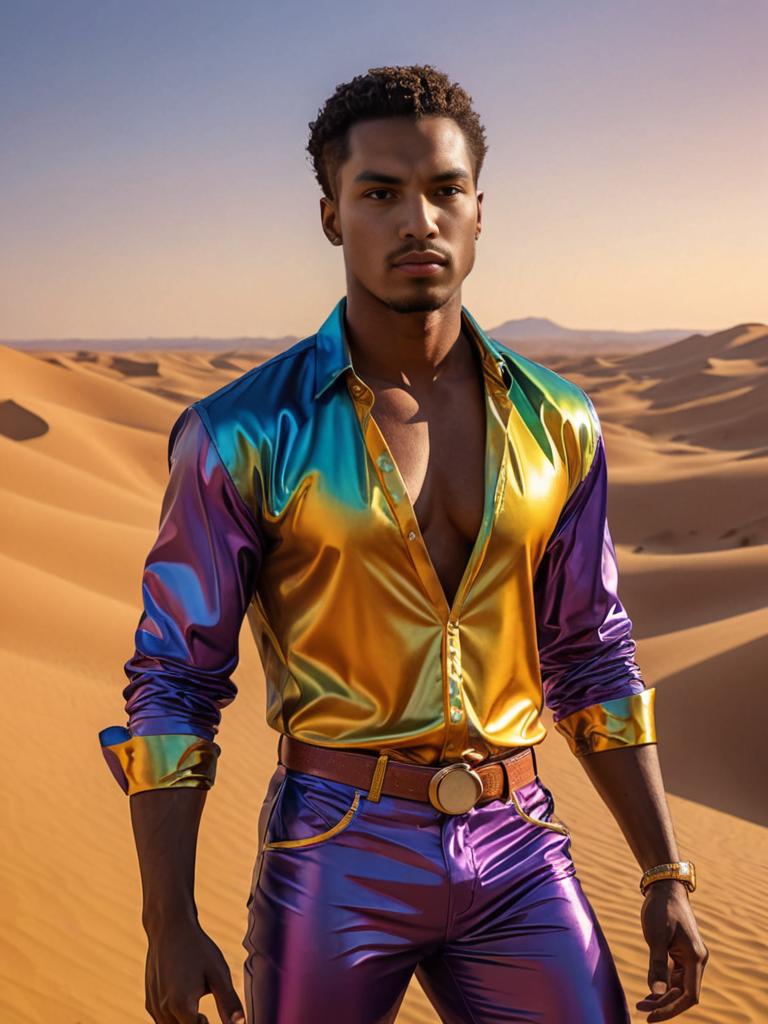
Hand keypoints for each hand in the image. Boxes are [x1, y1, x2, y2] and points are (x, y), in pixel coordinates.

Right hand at [144, 918, 244, 1023]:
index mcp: (181, 1005)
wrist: (169, 928)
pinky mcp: (150, 1001)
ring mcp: (154, 1007)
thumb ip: (229, 1002)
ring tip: (201, 1014)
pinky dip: (176, 1019)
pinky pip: (163, 1021)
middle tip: (208, 1016)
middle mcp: (163, 1010)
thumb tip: (241, 1023)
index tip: (212, 1017)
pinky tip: (187, 1003)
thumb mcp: (218, 973)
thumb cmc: (197, 949)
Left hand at [636, 880, 708, 1020]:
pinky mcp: (681, 953)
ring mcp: (689, 957)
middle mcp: (697, 960)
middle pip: (683, 994)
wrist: (665, 887)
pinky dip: (663, 984)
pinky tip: (650, 990)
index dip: (671, 1009)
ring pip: (678, 986)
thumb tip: (656, 994)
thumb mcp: (656, 937)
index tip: (651, 1016)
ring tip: (642, 1003)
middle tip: (641, 1008)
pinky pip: (674, 976)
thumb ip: (657, 965)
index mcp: (696, 958)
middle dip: (664, 1004)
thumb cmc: (661, 909)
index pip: (688, 996)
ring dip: (663, 996)